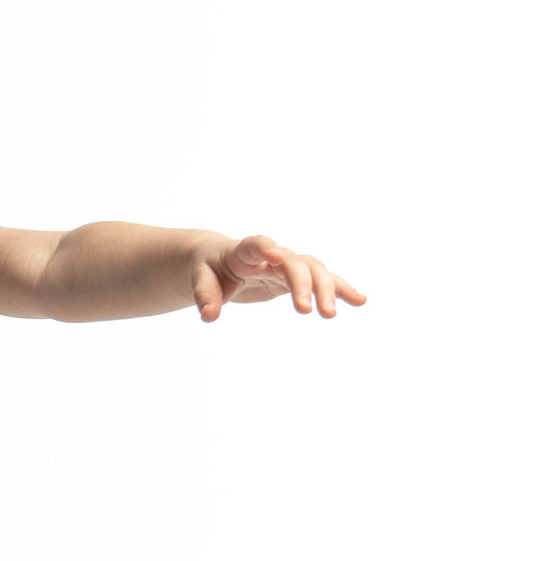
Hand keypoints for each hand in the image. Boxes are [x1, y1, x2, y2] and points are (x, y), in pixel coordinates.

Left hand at [191, 232, 365, 322]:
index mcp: (244, 251)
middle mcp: (272, 255)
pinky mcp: (296, 277)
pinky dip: (340, 288)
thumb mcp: (200, 278)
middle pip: (293, 262)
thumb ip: (205, 295)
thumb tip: (209, 316)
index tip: (276, 255)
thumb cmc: (209, 268)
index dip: (266, 248)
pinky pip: (322, 280)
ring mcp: (287, 265)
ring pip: (313, 270)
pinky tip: (359, 300)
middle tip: (307, 311)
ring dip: (326, 289)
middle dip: (302, 283)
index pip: (257, 244)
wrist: (220, 261)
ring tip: (330, 314)